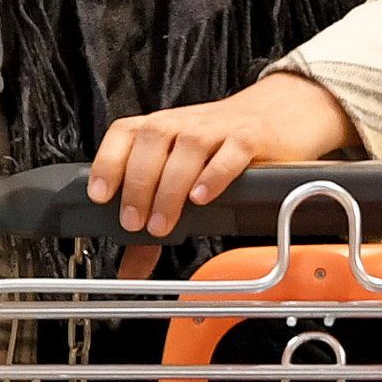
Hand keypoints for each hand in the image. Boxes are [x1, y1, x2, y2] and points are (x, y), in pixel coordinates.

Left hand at [88, 70, 356, 239]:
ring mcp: (220, 127)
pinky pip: (231, 151)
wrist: (280, 112)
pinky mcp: (252, 137)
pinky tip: (203, 197)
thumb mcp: (186, 174)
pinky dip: (214, 174)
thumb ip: (156, 218)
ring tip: (165, 221)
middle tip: (136, 223)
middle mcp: (187, 122)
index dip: (108, 161)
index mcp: (164, 128)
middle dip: (139, 184)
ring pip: (189, 146)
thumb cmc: (224, 146)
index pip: (126, 132)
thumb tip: (130, 270)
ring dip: (171, 186)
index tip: (100, 195)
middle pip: (153, 139)